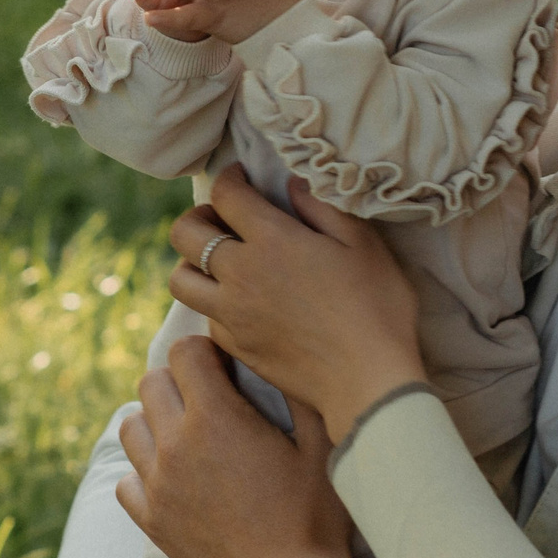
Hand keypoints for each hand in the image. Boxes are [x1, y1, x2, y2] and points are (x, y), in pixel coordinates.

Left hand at [114, 332, 356, 557]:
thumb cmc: (314, 519)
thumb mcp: (322, 447)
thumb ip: (298, 395)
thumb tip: (280, 360)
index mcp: (216, 418)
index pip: (185, 351)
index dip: (208, 351)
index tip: (229, 367)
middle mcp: (176, 445)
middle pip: (151, 382)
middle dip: (180, 380)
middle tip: (213, 399)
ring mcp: (157, 485)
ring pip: (132, 427)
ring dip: (157, 421)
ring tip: (191, 437)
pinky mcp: (151, 521)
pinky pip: (126, 480)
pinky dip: (144, 471)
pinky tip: (176, 480)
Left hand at [167, 166, 428, 443]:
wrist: (368, 380)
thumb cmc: (377, 307)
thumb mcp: (364, 245)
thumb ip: (323, 208)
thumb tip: (292, 186)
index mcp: (271, 240)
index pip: (226, 194)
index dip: (230, 177)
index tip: (241, 177)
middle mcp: (239, 274)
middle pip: (185, 233)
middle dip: (198, 217)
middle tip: (223, 219)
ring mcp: (232, 314)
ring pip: (180, 279)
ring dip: (193, 264)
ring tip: (220, 265)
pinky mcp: (236, 347)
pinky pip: (206, 318)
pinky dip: (214, 304)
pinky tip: (241, 305)